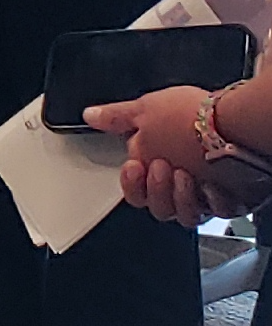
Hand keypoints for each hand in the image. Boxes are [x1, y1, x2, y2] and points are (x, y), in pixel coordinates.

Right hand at [87, 88, 268, 224]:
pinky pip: (217, 211)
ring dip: (181, 196)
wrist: (235, 123)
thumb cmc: (191, 117)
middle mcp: (180, 179)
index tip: (134, 167)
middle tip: (163, 166)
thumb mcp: (145, 110)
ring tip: (185, 173)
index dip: (132, 184)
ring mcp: (205, 192)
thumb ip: (116, 118)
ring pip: (185, 215)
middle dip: (158, 189)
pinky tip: (211, 182)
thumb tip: (91, 115)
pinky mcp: (231, 202)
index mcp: (156, 160)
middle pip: (159, 207)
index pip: (136, 191)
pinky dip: (213, 198)